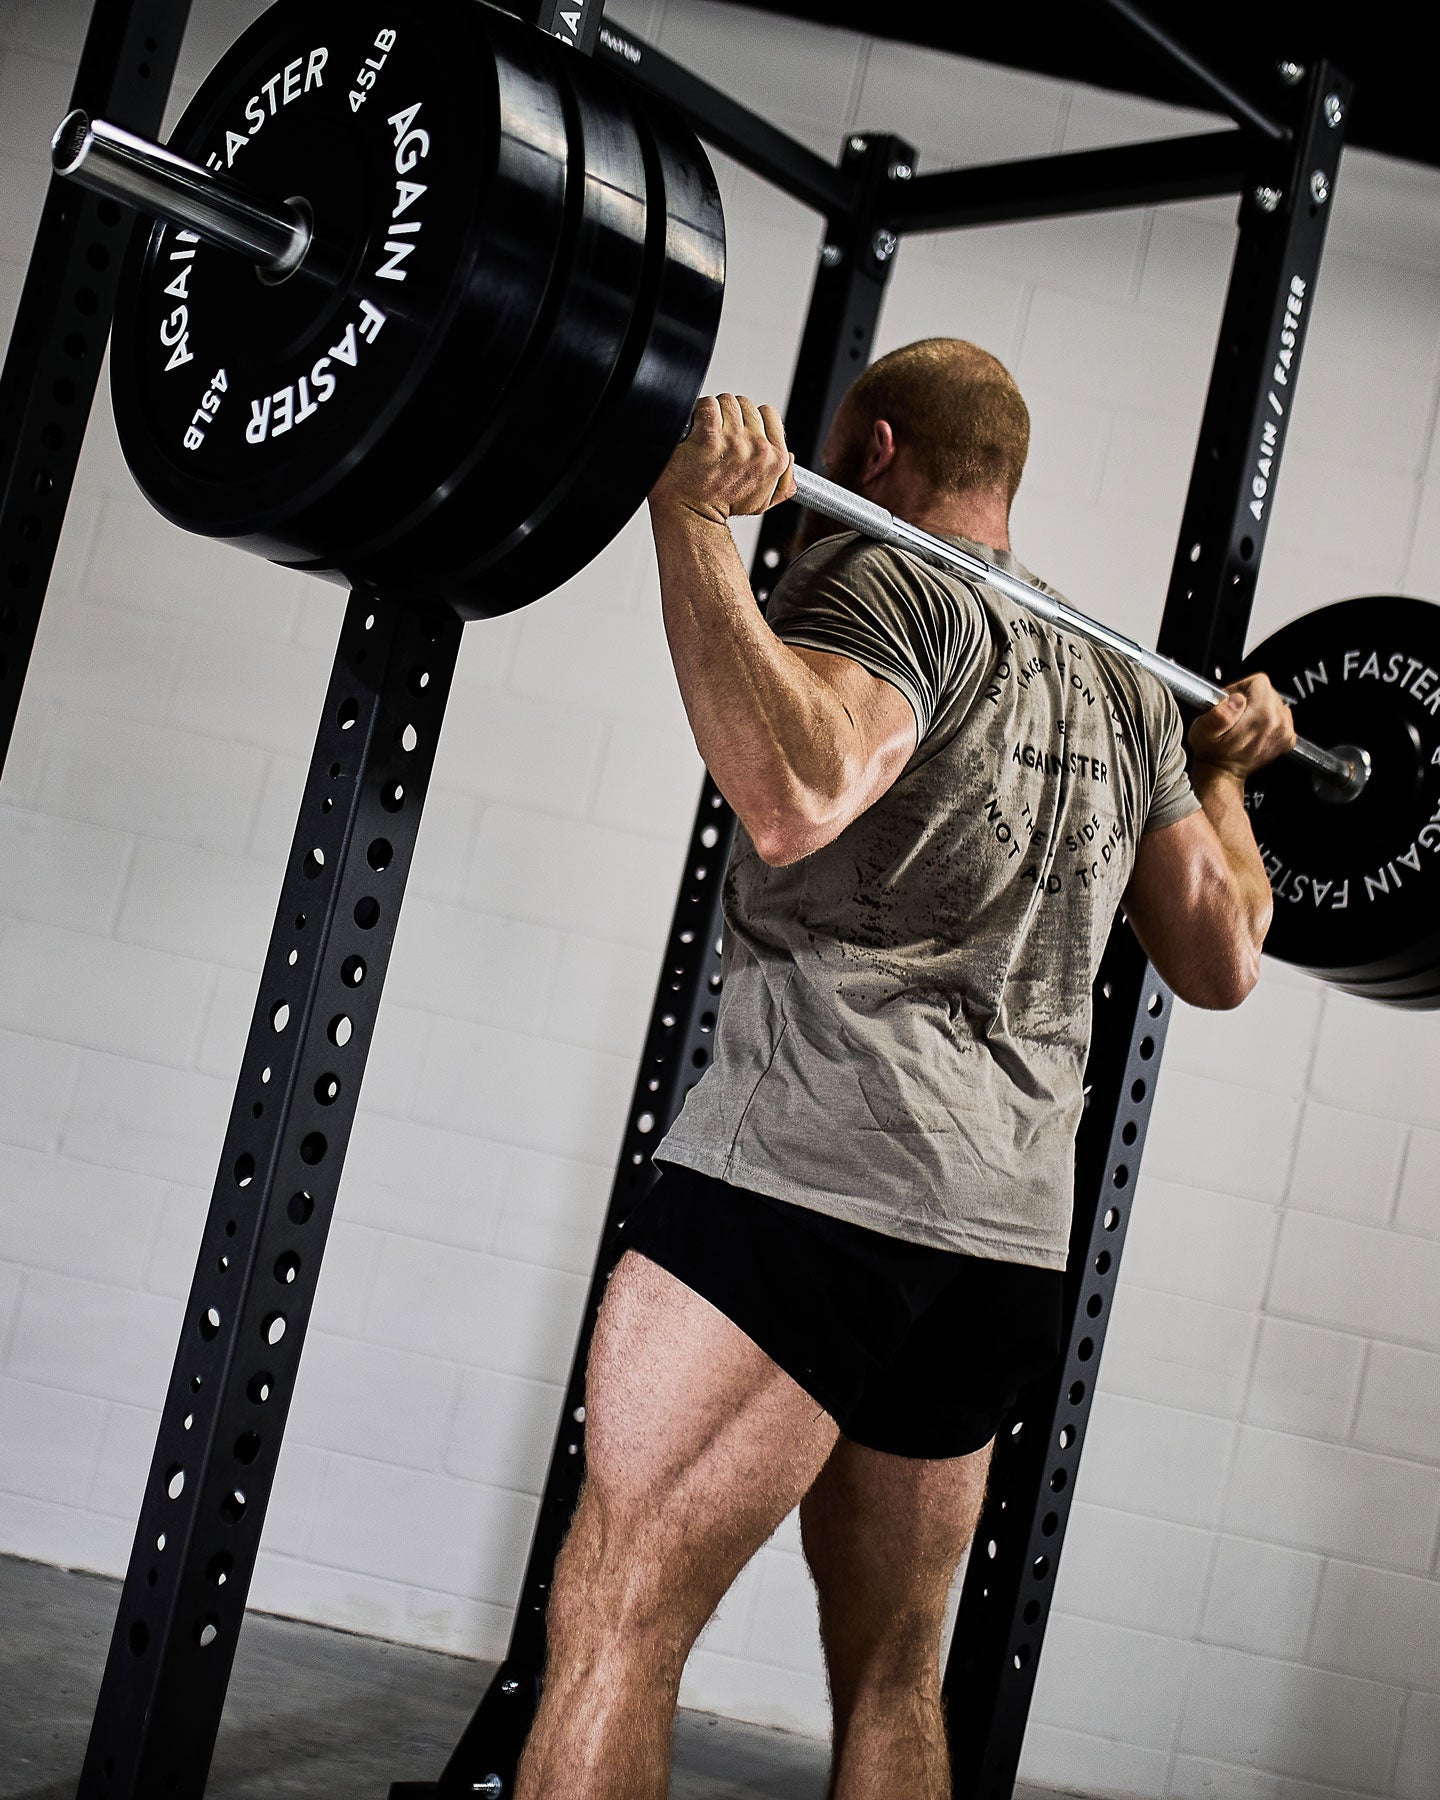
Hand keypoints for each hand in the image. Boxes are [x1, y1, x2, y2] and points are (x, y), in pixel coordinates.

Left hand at [649, 393, 796, 525]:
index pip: (769, 414)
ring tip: (709, 431)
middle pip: (746, 405)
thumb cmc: (723, 507)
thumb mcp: (763, 501)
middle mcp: (758, 448)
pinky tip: (696, 427)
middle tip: (721, 432)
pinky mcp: (709, 436)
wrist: (694, 514)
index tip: (740, 428)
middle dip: (732, 414)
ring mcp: (733, 441)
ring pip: (727, 402)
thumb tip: (789, 459)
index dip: (751, 417)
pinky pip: (708, 405)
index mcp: (775, 459)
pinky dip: (700, 411)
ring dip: (716, 411)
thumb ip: (783, 482)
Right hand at [1189, 673, 1296, 780]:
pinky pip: (1282, 717)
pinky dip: (1269, 721)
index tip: (1231, 701)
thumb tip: (1236, 698)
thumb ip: (1219, 711)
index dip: (1240, 687)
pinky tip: (1255, 731)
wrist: (1223, 774)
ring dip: (1260, 709)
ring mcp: (1285, 732)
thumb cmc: (1213, 754)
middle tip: (1235, 715)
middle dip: (1251, 698)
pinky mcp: (1287, 739)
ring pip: (1276, 703)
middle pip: (1269, 691)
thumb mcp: (1203, 730)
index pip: (1259, 681)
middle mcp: (1279, 722)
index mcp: (1263, 714)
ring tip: (1244, 724)